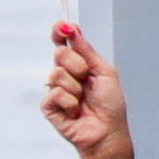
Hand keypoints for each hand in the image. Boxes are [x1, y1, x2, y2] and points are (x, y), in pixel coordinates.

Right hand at [43, 22, 126, 158]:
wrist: (107, 131)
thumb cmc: (110, 105)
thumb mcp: (105, 72)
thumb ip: (87, 51)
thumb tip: (74, 30)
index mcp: (80, 65)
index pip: (64, 43)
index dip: (60, 32)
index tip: (63, 26)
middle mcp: (66, 75)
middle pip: (60, 54)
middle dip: (78, 65)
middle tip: (88, 79)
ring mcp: (55, 90)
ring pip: (57, 74)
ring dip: (76, 87)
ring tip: (84, 100)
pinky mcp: (48, 106)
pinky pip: (55, 93)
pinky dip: (70, 102)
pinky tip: (76, 111)